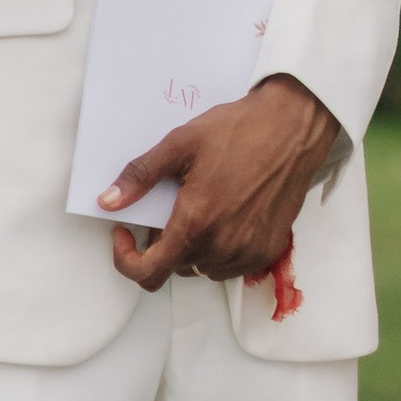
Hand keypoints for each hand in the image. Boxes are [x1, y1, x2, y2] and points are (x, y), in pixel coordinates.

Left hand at [101, 74, 340, 289]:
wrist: (294, 128)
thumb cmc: (239, 130)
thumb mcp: (180, 144)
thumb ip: (140, 176)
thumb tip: (107, 200)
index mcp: (196, 223)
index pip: (149, 273)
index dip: (127, 260)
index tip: (125, 234)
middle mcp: (222, 246)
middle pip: (174, 267)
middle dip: (162, 244)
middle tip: (168, 207)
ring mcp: (248, 252)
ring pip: (202, 268)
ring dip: (191, 248)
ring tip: (199, 208)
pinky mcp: (268, 250)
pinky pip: (230, 265)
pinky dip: (219, 249)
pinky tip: (224, 215)